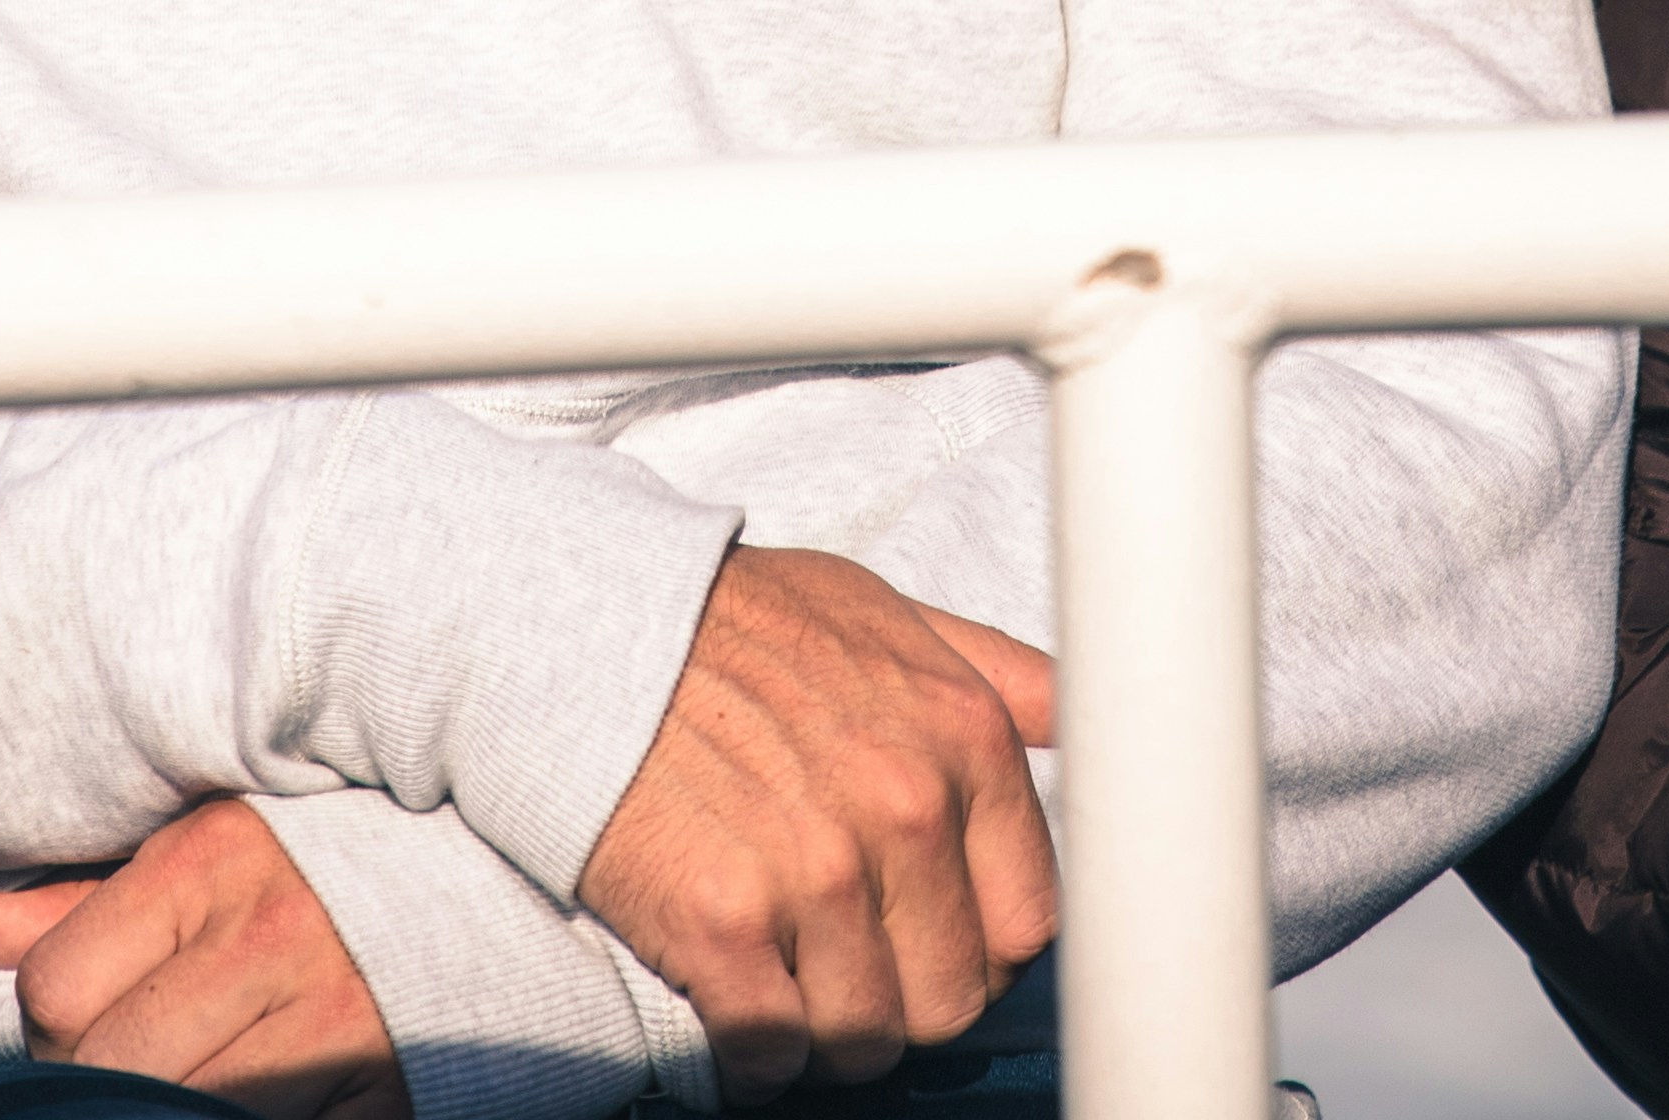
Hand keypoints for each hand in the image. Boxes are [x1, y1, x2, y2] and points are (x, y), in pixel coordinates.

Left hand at [0, 801, 407, 1119]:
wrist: (485, 885)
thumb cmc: (310, 872)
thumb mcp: (194, 855)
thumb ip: (74, 904)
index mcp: (209, 861)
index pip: (51, 986)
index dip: (51, 1021)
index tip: (89, 1018)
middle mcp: (267, 935)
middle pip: (104, 1065)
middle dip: (103, 1078)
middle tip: (144, 1059)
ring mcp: (329, 1021)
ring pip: (179, 1113)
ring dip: (175, 1109)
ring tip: (201, 1074)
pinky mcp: (380, 1090)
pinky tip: (261, 1102)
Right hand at [576, 545, 1060, 1100]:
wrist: (593, 624)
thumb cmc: (740, 623)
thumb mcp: (886, 616)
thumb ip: (993, 675)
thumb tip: (1075, 719)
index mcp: (961, 741)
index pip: (1030, 922)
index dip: (983, 949)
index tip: (936, 942)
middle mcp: (905, 809)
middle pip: (952, 999)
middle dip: (906, 998)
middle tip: (853, 966)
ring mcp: (814, 872)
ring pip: (867, 1040)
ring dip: (828, 1031)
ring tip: (790, 981)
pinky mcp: (722, 923)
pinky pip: (770, 1052)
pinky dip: (753, 1053)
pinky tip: (734, 1000)